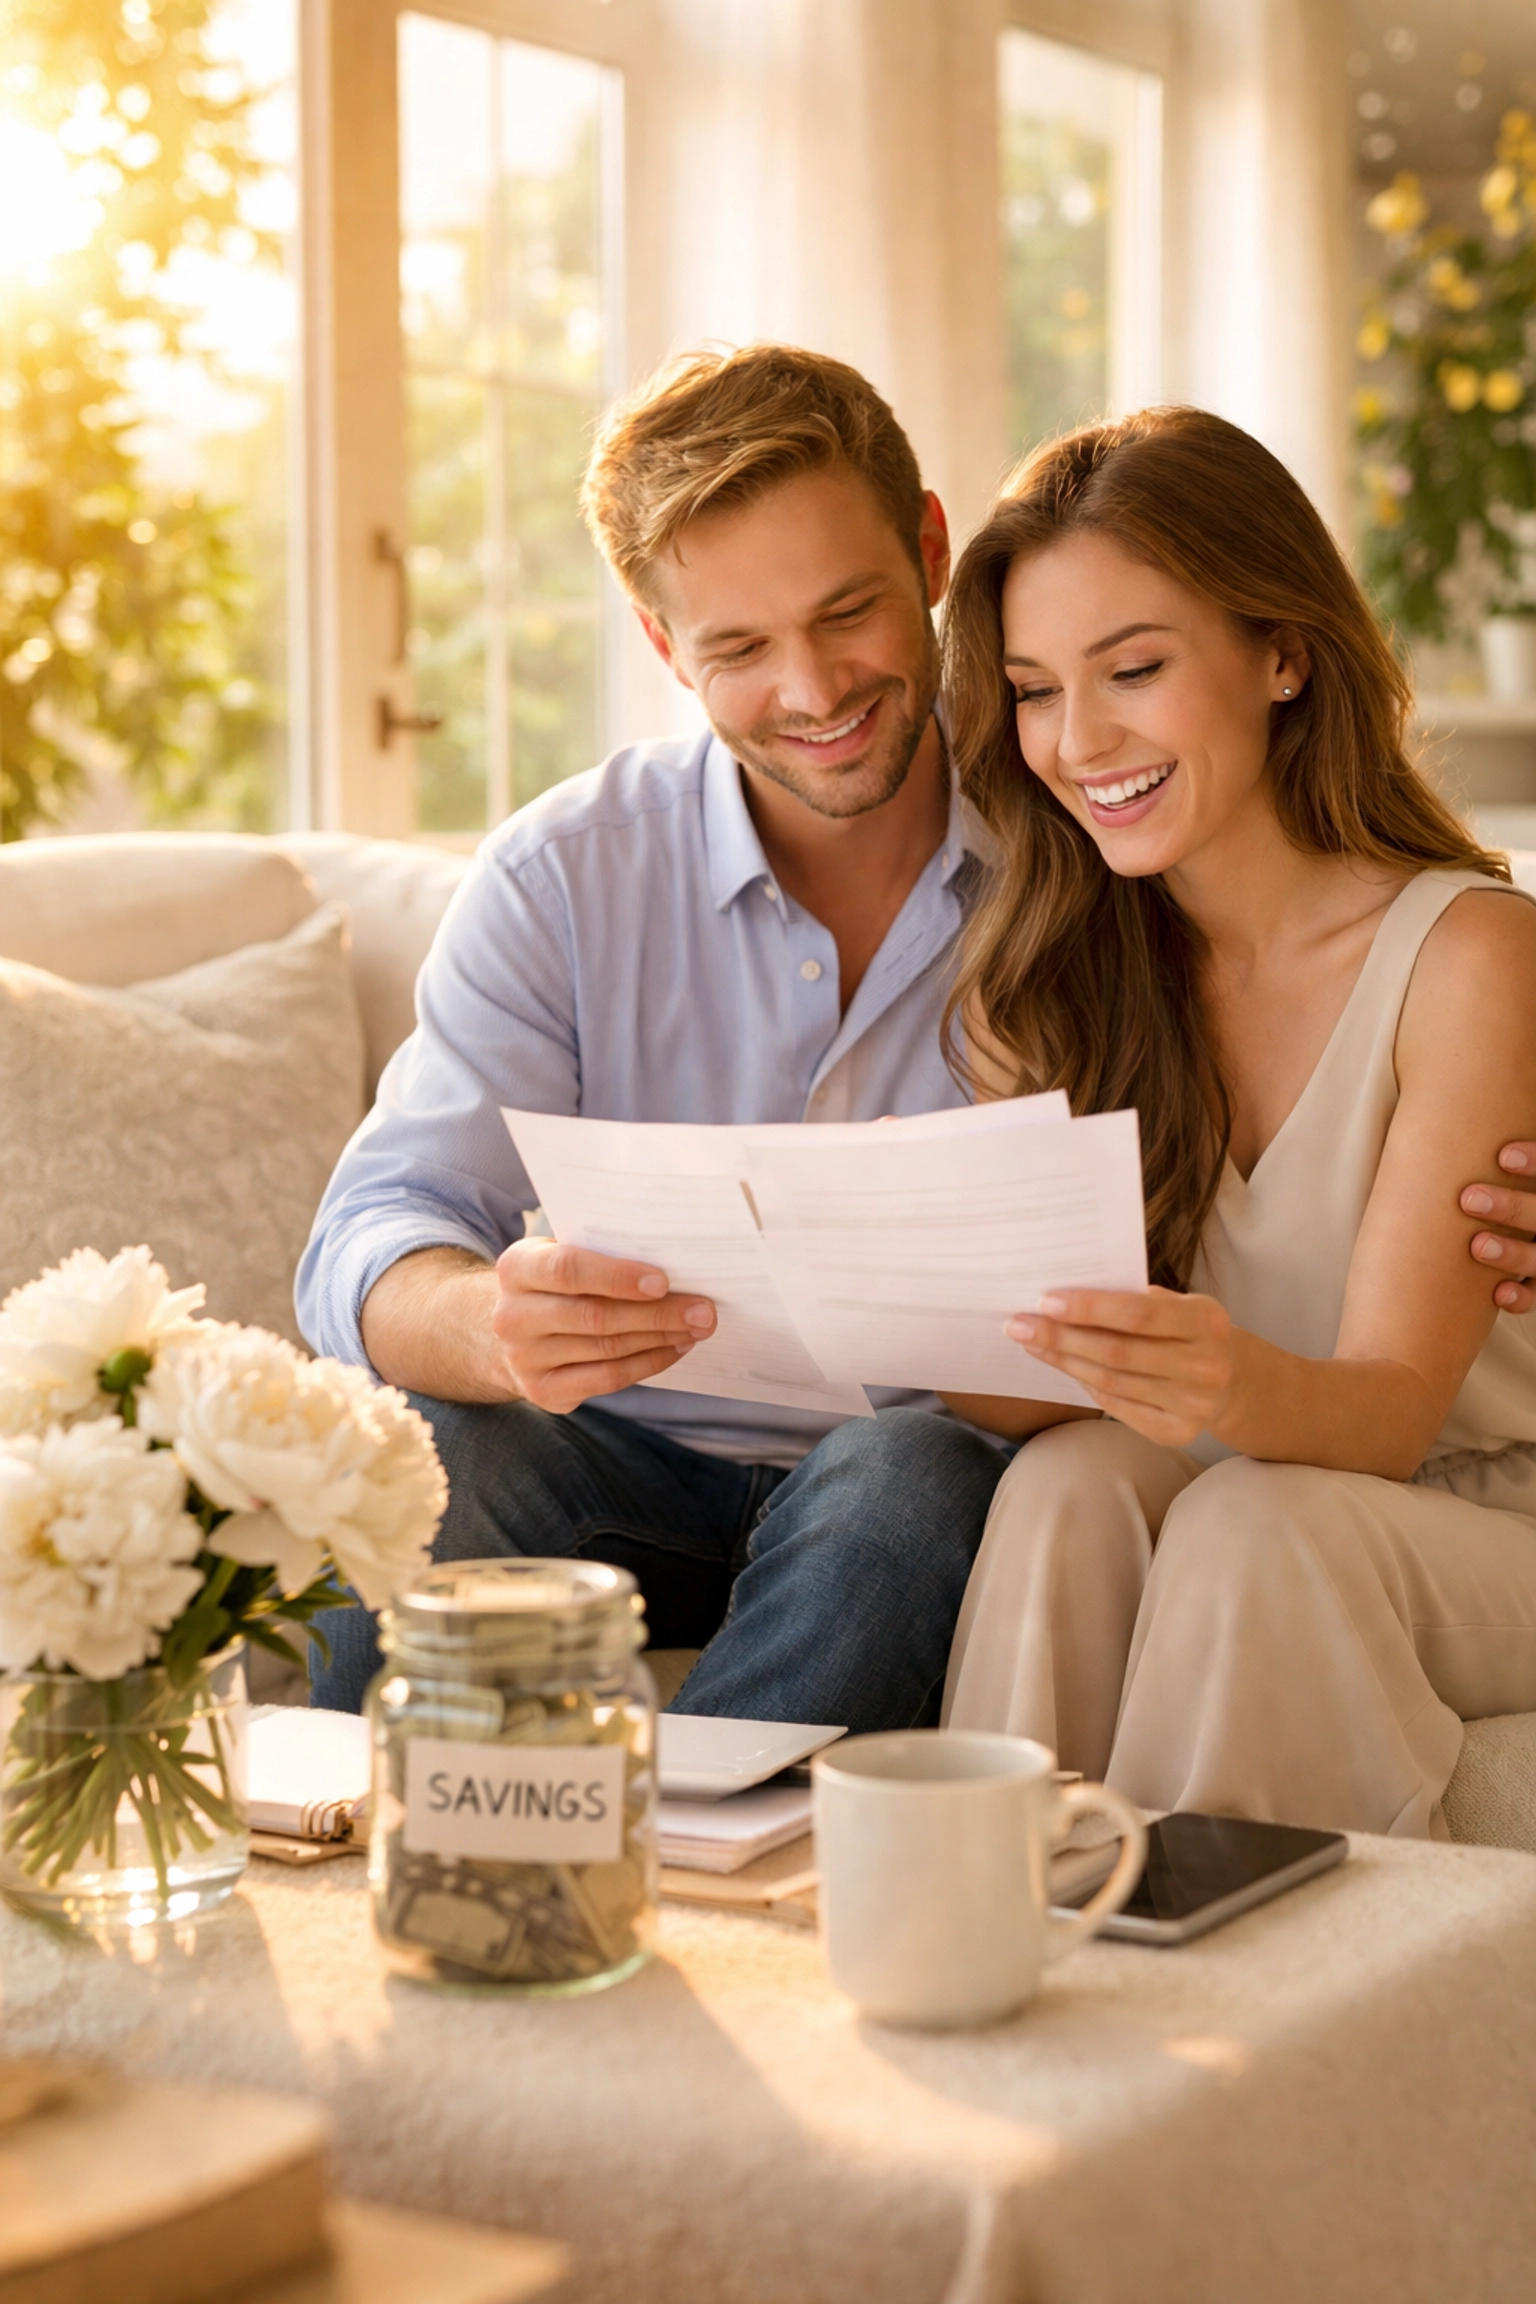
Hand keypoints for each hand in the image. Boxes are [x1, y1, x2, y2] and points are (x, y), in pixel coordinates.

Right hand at [492, 1239, 714, 1413]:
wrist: (514, 1331)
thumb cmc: (556, 1283)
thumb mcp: (562, 1254)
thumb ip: (602, 1254)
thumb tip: (676, 1261)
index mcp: (517, 1268)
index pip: (568, 1270)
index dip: (617, 1276)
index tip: (663, 1281)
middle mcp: (512, 1316)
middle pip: (595, 1315)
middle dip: (657, 1313)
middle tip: (703, 1310)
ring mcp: (524, 1358)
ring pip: (607, 1349)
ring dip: (660, 1338)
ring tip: (697, 1327)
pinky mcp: (543, 1391)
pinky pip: (607, 1379)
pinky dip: (648, 1363)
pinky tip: (675, 1348)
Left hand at [1006, 1286, 1234, 1448]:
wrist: (1234, 1381)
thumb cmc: (1189, 1330)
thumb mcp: (1178, 1304)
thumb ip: (1134, 1299)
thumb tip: (1065, 1295)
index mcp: (1206, 1322)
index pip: (1138, 1315)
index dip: (1089, 1309)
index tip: (1045, 1301)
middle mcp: (1204, 1367)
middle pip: (1116, 1353)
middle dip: (1061, 1337)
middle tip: (1018, 1324)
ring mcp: (1193, 1405)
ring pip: (1110, 1382)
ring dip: (1063, 1361)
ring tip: (1030, 1342)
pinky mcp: (1177, 1433)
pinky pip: (1116, 1405)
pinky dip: (1083, 1383)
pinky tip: (1060, 1365)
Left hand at [1462, 1142, 1535, 1313]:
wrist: (1491, 1233)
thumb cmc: (1481, 1183)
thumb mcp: (1487, 1166)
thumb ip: (1475, 1149)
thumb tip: (1433, 1101)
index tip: (1503, 1156)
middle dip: (1513, 1207)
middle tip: (1468, 1198)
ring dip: (1514, 1253)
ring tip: (1476, 1245)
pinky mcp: (1535, 1280)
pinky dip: (1522, 1296)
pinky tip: (1497, 1294)